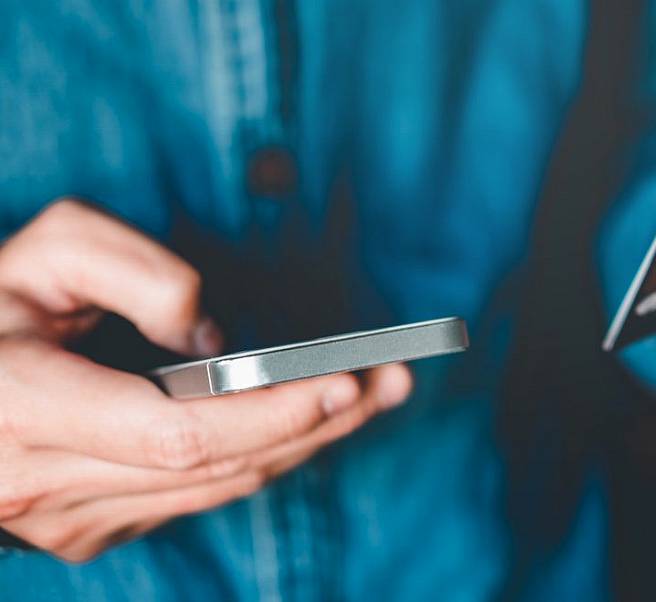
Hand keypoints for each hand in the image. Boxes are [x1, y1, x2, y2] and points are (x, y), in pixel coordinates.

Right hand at [0, 200, 411, 561]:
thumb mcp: (41, 253)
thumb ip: (131, 272)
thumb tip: (211, 338)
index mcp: (24, 408)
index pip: (178, 432)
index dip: (271, 412)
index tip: (345, 379)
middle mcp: (46, 483)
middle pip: (218, 465)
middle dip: (317, 422)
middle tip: (393, 379)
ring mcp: (69, 521)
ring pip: (219, 488)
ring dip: (305, 442)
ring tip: (375, 394)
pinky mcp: (91, 531)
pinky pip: (198, 496)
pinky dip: (263, 457)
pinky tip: (310, 421)